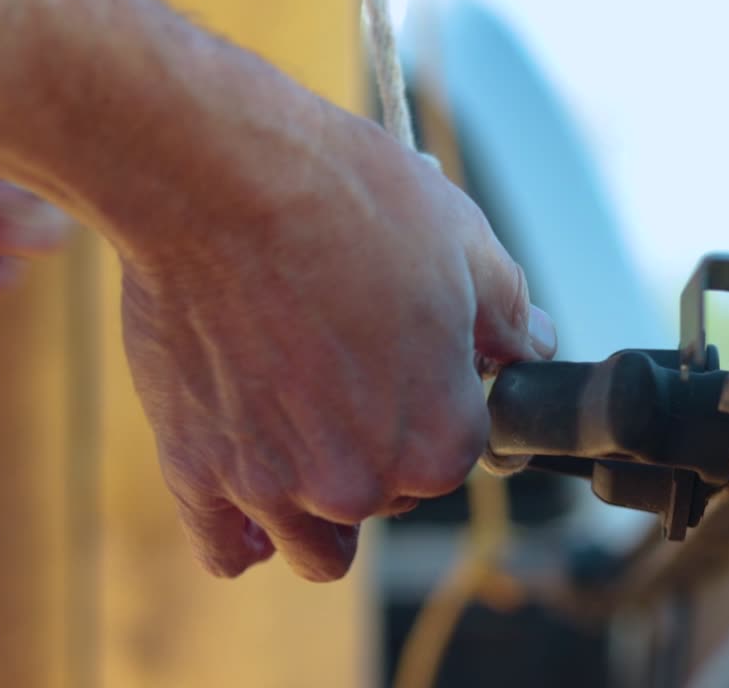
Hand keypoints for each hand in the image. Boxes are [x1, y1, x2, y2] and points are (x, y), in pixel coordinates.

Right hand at [118, 97, 556, 580]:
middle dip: (378, 448)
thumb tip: (532, 345)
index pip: (458, 455)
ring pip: (316, 547)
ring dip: (319, 509)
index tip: (414, 372)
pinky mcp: (196, 472)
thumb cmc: (345, 202)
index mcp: (438, 439)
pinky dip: (240, 532)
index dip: (440, 406)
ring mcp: (273, 488)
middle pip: (387, 496)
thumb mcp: (462, 243)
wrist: (219, 179)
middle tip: (346, 372)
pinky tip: (246, 498)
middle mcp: (361, 483)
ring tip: (303, 440)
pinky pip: (226, 549)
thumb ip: (509, 315)